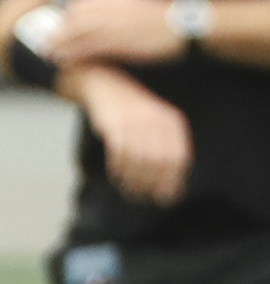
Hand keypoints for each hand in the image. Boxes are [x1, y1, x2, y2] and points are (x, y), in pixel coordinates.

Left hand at [51, 0, 187, 67]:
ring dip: (59, 45)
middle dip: (57, 32)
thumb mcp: (132, 3)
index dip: (66, 16)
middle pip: (71, 18)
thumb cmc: (159, 18)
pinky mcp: (115, 41)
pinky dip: (72, 55)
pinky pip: (86, 48)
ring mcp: (110, 23)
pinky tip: (63, 62)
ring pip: (74, 34)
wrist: (183, 24)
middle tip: (45, 44)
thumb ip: (112, 9)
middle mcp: (108, 5)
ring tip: (48, 55)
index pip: (77, 1)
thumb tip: (96, 19)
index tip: (59, 27)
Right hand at [72, 65, 193, 205]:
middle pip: (159, 162)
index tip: (164, 199)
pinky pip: (119, 153)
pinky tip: (116, 176)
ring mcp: (136, 123)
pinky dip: (118, 168)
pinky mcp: (116, 125)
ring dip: (134, 180)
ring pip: (139, 160)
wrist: (105, 85)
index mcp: (172, 122)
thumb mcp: (155, 124)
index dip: (172, 181)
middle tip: (141, 197)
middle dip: (151, 184)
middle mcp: (157, 122)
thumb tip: (172, 188)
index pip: (178, 158)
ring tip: (128, 191)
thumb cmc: (132, 111)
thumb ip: (164, 149)